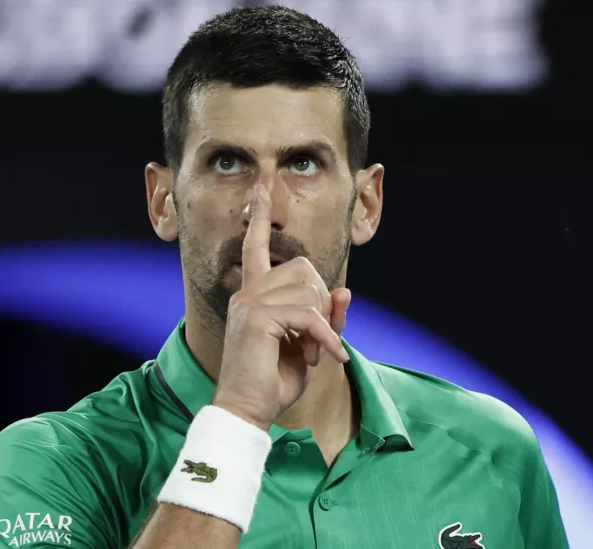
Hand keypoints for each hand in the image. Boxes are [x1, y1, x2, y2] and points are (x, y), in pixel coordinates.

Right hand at [212, 184, 351, 430]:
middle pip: (303, 268)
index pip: (255, 245)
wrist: (247, 409)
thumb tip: (344, 289)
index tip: (262, 182)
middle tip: (318, 337)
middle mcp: (248, 292)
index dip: (260, 214)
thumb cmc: (272, 381)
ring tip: (316, 352)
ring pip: (310, 291)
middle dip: (322, 301)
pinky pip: (309, 315)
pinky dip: (326, 339)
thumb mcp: (308, 346)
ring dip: (323, 326)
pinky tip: (328, 359)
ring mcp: (250, 303)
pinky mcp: (257, 318)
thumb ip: (324, 318)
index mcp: (253, 294)